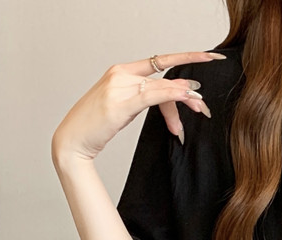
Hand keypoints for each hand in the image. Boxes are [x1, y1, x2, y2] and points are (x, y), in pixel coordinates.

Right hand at [51, 51, 226, 162]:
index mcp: (120, 72)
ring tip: (201, 109)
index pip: (159, 61)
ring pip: (162, 87)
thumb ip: (146, 100)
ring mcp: (119, 86)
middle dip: (187, 91)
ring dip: (185, 98)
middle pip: (164, 77)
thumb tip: (173, 100)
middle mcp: (120, 74)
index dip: (186, 57)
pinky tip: (187, 97)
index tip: (208, 56)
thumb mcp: (125, 110)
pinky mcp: (120, 102)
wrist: (72, 140)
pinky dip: (172, 95)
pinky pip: (153, 95)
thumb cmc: (96, 127)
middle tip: (204, 107)